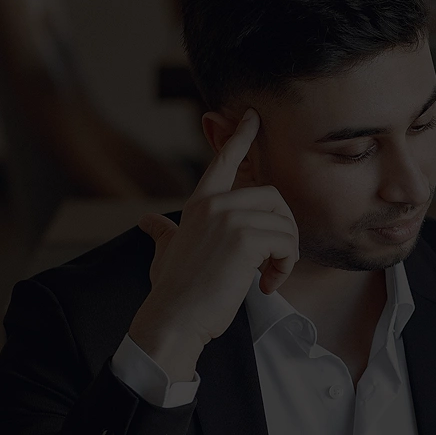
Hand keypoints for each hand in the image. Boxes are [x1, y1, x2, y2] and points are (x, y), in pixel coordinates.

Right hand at [129, 109, 298, 379]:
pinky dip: (286, 267)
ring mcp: (230, 218)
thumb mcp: (165, 253)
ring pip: (285, 224)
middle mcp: (215, 204)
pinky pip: (287, 243)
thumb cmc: (174, 290)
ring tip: (268, 277)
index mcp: (199, 204)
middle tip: (274, 262)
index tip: (251, 116)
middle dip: (284, 229)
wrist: (175, 318)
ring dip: (286, 255)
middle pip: (274, 196)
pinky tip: (268, 285)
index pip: (223, 161)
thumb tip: (148, 221)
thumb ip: (163, 233)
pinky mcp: (246, 239)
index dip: (240, 137)